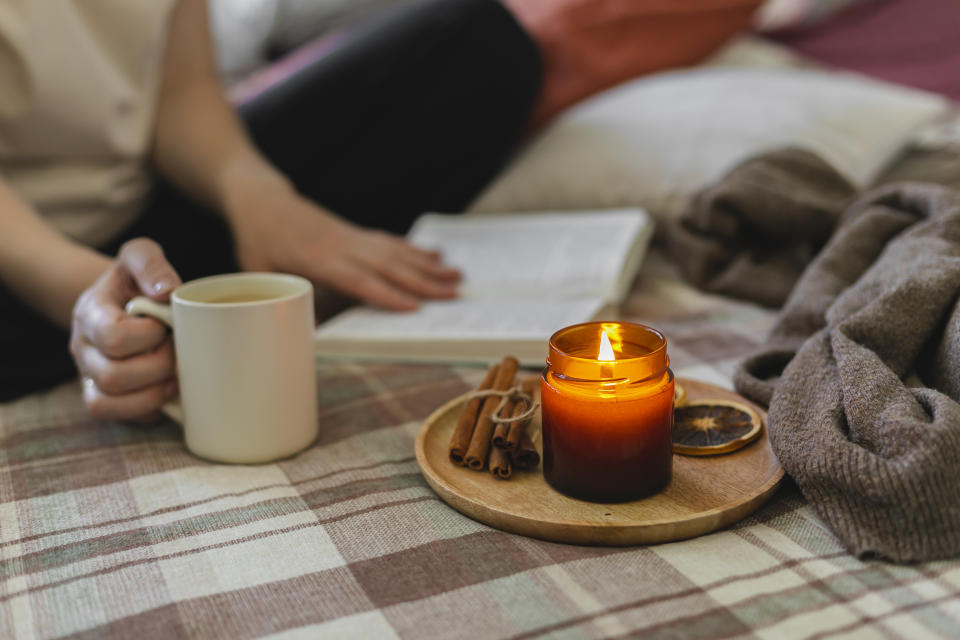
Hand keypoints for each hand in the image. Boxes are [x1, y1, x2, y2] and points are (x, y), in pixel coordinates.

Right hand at [70, 239, 181, 419]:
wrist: (125, 300)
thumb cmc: (137, 280)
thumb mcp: (140, 256)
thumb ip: (150, 263)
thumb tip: (167, 290)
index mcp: (90, 313)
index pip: (113, 336)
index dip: (149, 336)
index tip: (168, 325)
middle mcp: (83, 348)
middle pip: (112, 375)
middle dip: (157, 367)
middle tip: (179, 352)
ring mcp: (90, 375)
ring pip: (107, 402)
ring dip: (152, 393)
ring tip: (176, 375)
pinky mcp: (105, 397)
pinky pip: (114, 416)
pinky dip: (145, 409)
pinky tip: (168, 392)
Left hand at [229, 189, 460, 309]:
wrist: (262, 202)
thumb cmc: (258, 241)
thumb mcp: (259, 273)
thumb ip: (281, 300)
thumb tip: (299, 334)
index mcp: (319, 259)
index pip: (358, 279)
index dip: (386, 294)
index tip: (414, 307)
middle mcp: (343, 246)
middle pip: (389, 266)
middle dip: (424, 282)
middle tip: (454, 295)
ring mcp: (353, 237)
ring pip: (397, 253)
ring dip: (429, 266)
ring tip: (458, 276)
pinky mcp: (357, 233)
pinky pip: (391, 242)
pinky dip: (416, 250)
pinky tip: (436, 255)